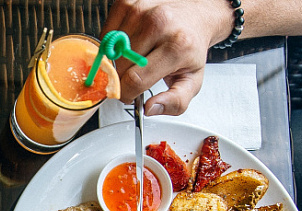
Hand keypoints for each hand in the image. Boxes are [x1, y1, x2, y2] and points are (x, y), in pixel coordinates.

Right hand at [101, 0, 232, 114]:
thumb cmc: (190, 47)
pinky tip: (128, 43)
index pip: (135, 80)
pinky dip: (112, 43)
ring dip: (117, 60)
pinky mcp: (128, 2)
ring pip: (110, 51)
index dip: (127, 94)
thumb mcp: (192, 80)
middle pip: (120, 67)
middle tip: (135, 75)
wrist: (196, 14)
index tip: (130, 95)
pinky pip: (106, 33)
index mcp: (177, 46)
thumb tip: (151, 109)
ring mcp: (141, 10)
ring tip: (134, 56)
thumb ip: (175, 102)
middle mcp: (159, 24)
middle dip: (123, 78)